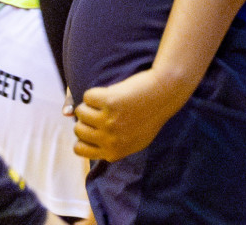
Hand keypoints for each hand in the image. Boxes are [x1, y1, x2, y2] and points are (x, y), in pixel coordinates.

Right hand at [72, 69, 188, 161]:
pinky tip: (111, 92)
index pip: (80, 150)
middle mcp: (110, 139)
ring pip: (80, 112)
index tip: (92, 127)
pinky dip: (96, 92)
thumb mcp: (136, 139)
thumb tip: (78, 143)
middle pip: (78, 129)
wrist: (167, 92)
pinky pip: (88, 96)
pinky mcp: (110, 101)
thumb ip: (110, 147)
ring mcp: (109, 121)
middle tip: (102, 111)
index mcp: (114, 152)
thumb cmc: (151, 115)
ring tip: (106, 101)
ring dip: (89, 104)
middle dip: (86, 119)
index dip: (83, 137)